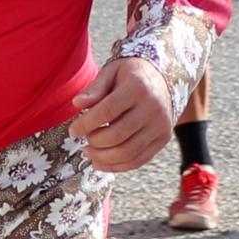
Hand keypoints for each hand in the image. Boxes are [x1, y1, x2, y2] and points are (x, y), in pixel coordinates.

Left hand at [67, 53, 173, 172]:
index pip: (107, 112)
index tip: (73, 130)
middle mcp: (152, 108)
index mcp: (138, 87)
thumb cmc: (133, 74)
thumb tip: (77, 103)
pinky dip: (117, 166)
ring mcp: (160, 126)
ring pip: (127, 152)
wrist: (164, 79)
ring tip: (89, 152)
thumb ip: (94, 88)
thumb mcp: (112, 72)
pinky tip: (101, 162)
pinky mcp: (162, 139)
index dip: (86, 124)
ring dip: (103, 158)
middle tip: (83, 139)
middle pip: (117, 135)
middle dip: (94, 142)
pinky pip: (139, 160)